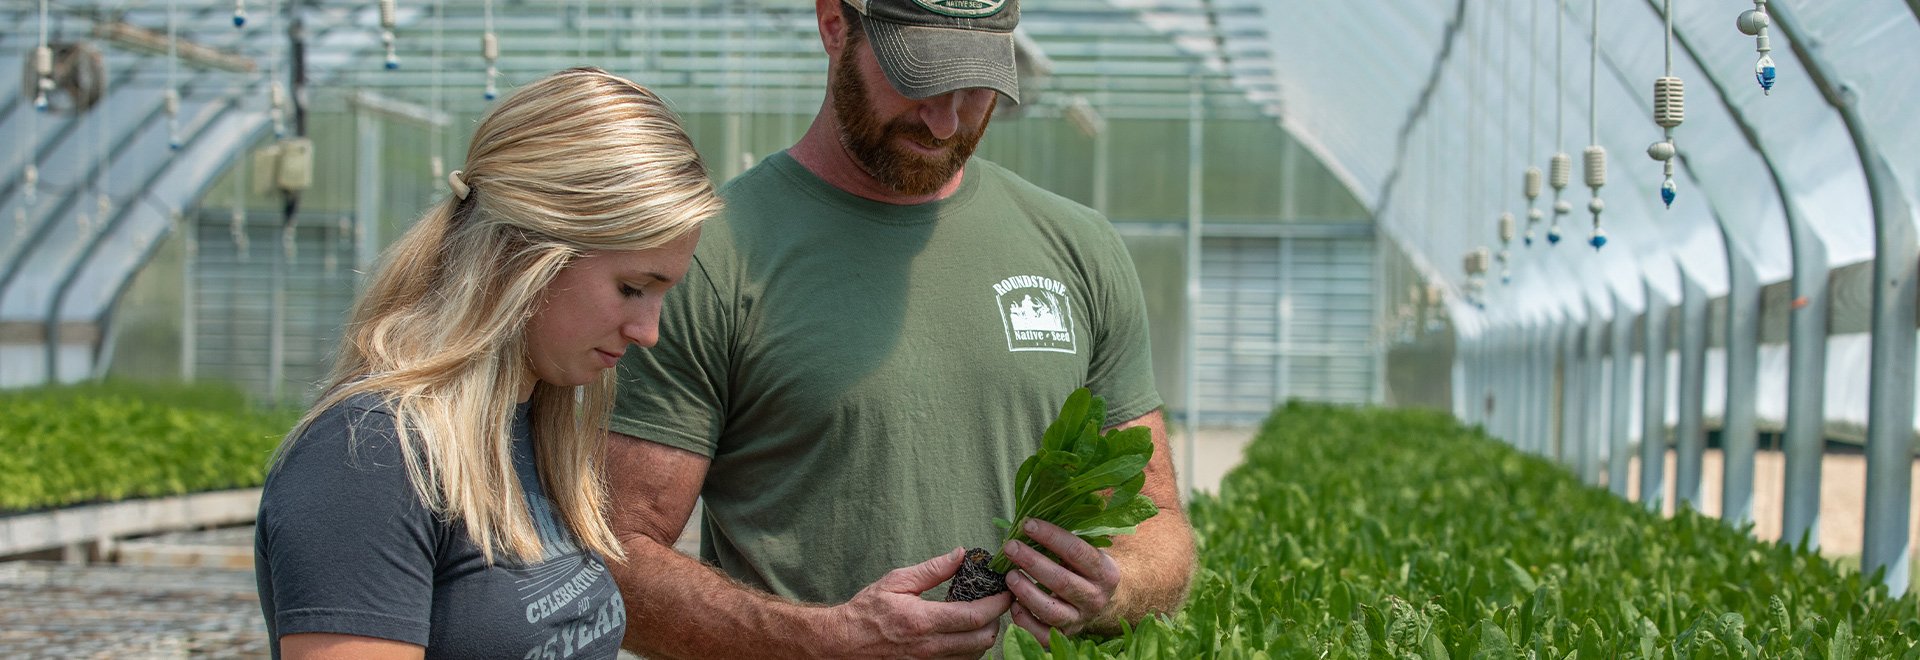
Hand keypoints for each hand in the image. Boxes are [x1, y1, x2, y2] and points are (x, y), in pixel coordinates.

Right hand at [828, 548, 1011, 658]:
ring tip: (981, 618)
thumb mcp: (897, 581)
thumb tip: (961, 555)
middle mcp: (929, 647)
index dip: (997, 604)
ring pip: (975, 656)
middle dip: (996, 621)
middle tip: (995, 603)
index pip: (974, 616)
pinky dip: (970, 651)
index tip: (1006, 591)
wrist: (843, 643)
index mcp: (923, 620)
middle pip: (982, 641)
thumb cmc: (867, 611)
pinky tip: (964, 635)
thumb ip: (932, 569)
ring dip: (985, 637)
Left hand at [1002, 519, 1121, 645]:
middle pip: (1061, 581)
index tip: (1027, 524)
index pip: (1077, 552)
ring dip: (1026, 592)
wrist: (1104, 602)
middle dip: (1032, 562)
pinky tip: (1013, 604)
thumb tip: (1031, 517)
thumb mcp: (1088, 551)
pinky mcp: (1065, 635)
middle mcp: (1095, 598)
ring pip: (1051, 611)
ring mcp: (1080, 619)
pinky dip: (1025, 620)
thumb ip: (1067, 537)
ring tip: (1009, 575)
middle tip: (1010, 547)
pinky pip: (1042, 634)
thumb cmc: (1086, 568)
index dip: (1051, 536)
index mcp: (1105, 572)